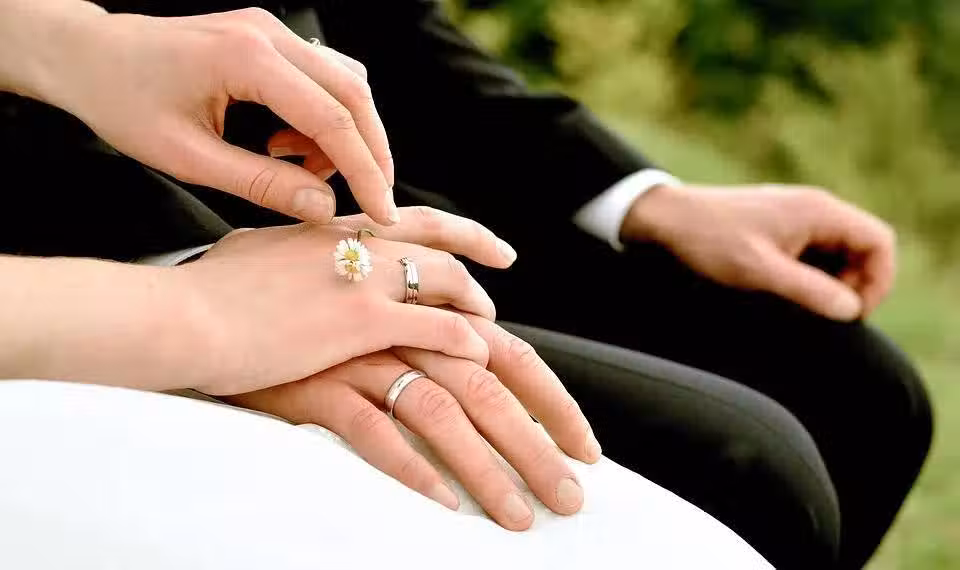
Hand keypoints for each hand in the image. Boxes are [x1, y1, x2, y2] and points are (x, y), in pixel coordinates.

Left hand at [33, 7, 395, 223]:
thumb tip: (322, 209)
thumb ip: (260, 183)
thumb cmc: (121, 102)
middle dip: (372, 153)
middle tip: (373, 201)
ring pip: (345, 82)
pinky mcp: (268, 37)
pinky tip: (288, 145)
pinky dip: (324, 117)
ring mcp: (271, 29)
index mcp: (246, 59)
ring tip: (304, 172)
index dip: (365, 172)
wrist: (86, 54)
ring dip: (347, 134)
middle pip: (354, 93)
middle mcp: (269, 33)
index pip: (332, 119)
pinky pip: (322, 76)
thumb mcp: (187, 158)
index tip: (382, 214)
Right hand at [176, 207, 516, 395]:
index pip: (408, 218)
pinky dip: (465, 347)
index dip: (453, 228)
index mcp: (332, 230)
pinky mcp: (360, 323)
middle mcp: (356, 246)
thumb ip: (283, 250)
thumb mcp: (251, 254)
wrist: (179, 315)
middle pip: (439, 244)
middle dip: (480, 254)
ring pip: (447, 286)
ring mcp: (362, 281)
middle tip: (506, 264)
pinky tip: (479, 361)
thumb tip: (281, 248)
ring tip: (491, 334)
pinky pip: (436, 332)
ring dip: (476, 310)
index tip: (483, 240)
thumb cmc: (202, 294)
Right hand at [225, 316, 600, 530]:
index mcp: (417, 294)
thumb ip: (399, 304)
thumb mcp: (348, 285)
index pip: (506, 345)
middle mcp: (401, 313)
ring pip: (447, 412)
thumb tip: (450, 336)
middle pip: (493, 384)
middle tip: (572, 492)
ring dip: (489, 470)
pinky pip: (381, 431)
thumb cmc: (266, 295)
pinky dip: (415, 470)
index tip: (580, 438)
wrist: (195, 303)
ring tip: (519, 517)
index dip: (549, 393)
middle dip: (540, 442)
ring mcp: (364, 344)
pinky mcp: (325, 376)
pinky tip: (443, 506)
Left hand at [622, 184, 895, 320]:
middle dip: (855, 284)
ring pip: (839, 252)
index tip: (854, 312)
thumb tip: (851, 310)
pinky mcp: (780, 225)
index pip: (879, 241)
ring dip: (832, 282)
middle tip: (826, 314)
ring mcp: (797, 215)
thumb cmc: (709, 240)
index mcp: (818, 210)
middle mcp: (814, 207)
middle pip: (864, 247)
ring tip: (802, 304)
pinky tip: (785, 291)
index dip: (878, 280)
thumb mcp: (760, 272)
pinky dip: (811, 274)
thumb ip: (808, 290)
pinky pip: (814, 251)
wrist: (667, 218)